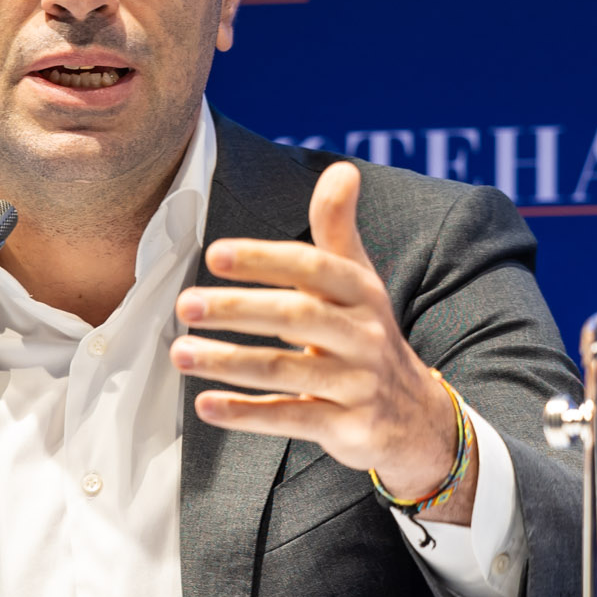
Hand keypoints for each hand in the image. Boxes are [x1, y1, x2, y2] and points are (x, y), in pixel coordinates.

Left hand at [169, 159, 474, 524]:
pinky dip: (246, 414)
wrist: (416, 418)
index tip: (214, 253)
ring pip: (287, 370)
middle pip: (298, 316)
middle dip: (239, 309)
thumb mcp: (358, 282)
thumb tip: (341, 168)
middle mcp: (364, 335)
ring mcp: (358, 384)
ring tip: (179, 354)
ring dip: (229, 362)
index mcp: (362, 293)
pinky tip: (205, 405)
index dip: (265, 259)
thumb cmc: (367, 335)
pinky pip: (291, 419)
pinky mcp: (348, 428)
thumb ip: (338, 229)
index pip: (313, 267)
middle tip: (185, 305)